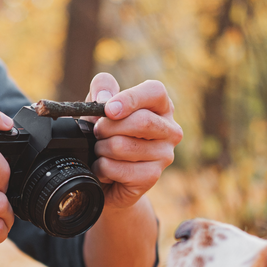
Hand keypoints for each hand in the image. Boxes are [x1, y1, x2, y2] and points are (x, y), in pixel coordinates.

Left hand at [86, 74, 182, 208]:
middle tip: (97, 133)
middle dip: (107, 127)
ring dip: (101, 149)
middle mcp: (170, 130)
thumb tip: (103, 97)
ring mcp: (164, 155)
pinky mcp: (152, 176)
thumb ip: (101, 89)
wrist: (106, 176)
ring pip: (123, 146)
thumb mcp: (100, 107)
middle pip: (141, 121)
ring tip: (100, 151)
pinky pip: (117, 168)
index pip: (155, 92)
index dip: (129, 99)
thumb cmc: (107, 136)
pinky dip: (101, 168)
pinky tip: (104, 169)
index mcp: (161, 107)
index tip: (108, 110)